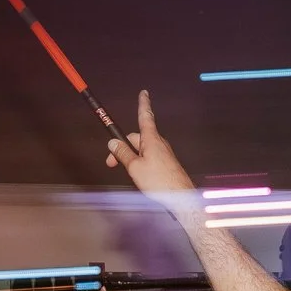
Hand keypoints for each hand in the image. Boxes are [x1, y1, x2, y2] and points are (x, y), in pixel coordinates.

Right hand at [104, 91, 198, 205]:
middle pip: (136, 138)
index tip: (144, 93)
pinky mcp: (165, 163)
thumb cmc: (159, 181)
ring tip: (129, 173)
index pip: (145, 116)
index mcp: (151, 139)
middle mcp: (158, 143)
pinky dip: (140, 164)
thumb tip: (113, 142)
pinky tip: (140, 177)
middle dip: (122, 147)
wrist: (180, 197)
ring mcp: (163, 153)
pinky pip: (149, 158)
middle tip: (111, 163)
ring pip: (142, 150)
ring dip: (131, 158)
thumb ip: (122, 154)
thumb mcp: (134, 167)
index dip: (143, 104)